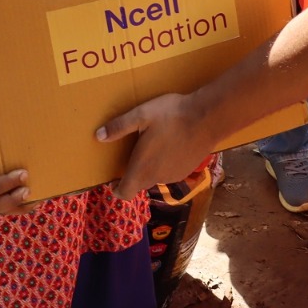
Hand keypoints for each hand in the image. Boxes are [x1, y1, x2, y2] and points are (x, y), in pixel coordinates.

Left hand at [97, 92, 212, 198]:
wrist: (209, 117)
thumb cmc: (172, 115)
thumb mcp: (141, 115)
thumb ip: (119, 127)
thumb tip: (99, 136)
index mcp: (142, 168)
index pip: (124, 193)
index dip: (116, 189)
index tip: (112, 179)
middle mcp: (157, 177)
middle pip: (138, 184)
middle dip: (131, 174)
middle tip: (129, 154)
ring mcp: (174, 175)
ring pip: (155, 177)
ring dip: (149, 167)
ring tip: (150, 146)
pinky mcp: (187, 170)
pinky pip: (169, 172)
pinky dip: (164, 164)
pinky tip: (168, 144)